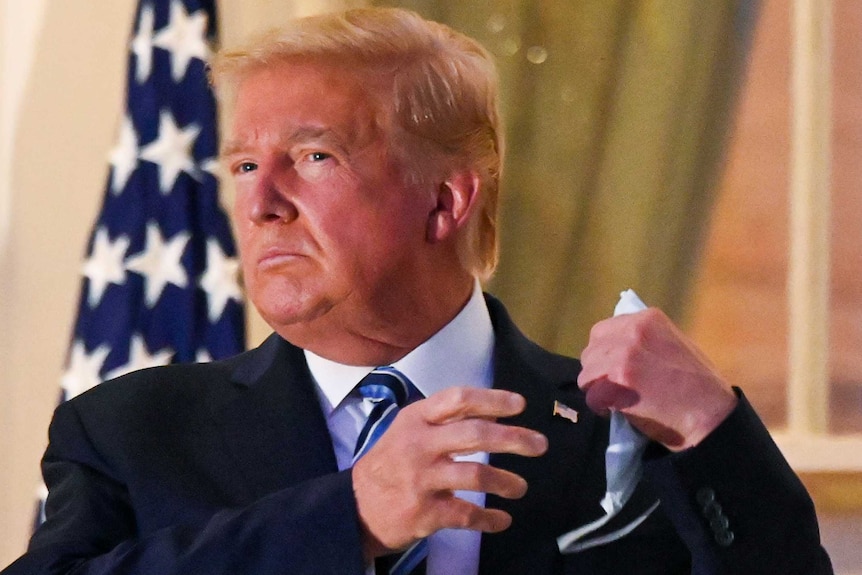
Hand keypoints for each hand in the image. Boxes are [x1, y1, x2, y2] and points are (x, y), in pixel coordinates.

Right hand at [352, 387, 547, 560]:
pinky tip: (502, 520)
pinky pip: (467, 515)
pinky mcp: (424, 513)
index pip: (458, 399)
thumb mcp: (410, 431)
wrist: (355, 508)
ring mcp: (421, 480)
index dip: (493, 399)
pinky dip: (490, 519)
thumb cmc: (390, 463)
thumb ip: (446, 420)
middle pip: (475, 434)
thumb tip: (494, 413)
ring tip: (520, 487)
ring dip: (506, 481)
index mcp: (416, 419)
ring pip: (476, 475)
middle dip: (514, 438)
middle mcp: (419, 445)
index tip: (520, 405)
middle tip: (540, 445)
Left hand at [578, 308, 736, 451]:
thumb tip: (616, 346)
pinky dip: (599, 407)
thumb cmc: (697, 384)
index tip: (614, 368)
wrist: (711, 415)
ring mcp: (623, 356)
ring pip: (587, 373)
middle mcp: (632, 331)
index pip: (603, 331)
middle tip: (613, 386)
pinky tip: (615, 411)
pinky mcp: (617, 383)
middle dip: (598, 370)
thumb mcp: (673, 343)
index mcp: (647, 318)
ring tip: (615, 399)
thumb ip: (644, 340)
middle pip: (591, 350)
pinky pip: (591, 396)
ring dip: (597, 389)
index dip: (605, 353)